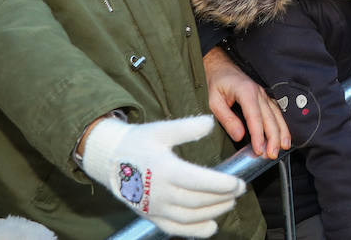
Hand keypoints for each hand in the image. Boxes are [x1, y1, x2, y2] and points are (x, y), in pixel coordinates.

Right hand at [77, 115, 245, 237]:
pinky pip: (175, 229)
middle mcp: (159, 192)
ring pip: (190, 217)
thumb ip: (187, 128)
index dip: (220, 184)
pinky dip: (195, 231)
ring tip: (230, 202)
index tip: (238, 183)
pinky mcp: (151, 216)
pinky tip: (212, 227)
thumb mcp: (161, 130)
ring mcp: (154, 208)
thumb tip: (211, 122)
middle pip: (197, 200)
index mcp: (163, 169)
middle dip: (222, 197)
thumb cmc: (139, 143)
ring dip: (213, 212)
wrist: (110, 161)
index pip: (197, 181)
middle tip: (240, 189)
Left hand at [203, 47, 288, 158]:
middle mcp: (258, 92)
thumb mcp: (214, 101)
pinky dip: (281, 124)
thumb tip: (239, 135)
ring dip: (282, 131)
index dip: (258, 135)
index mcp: (246, 92)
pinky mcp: (265, 97)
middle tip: (272, 154)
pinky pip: (276, 111)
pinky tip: (284, 134)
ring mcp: (263, 94)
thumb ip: (227, 118)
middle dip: (273, 137)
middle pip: (270, 117)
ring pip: (277, 114)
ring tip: (284, 146)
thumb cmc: (216, 83)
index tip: (259, 149)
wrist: (220, 66)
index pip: (255, 117)